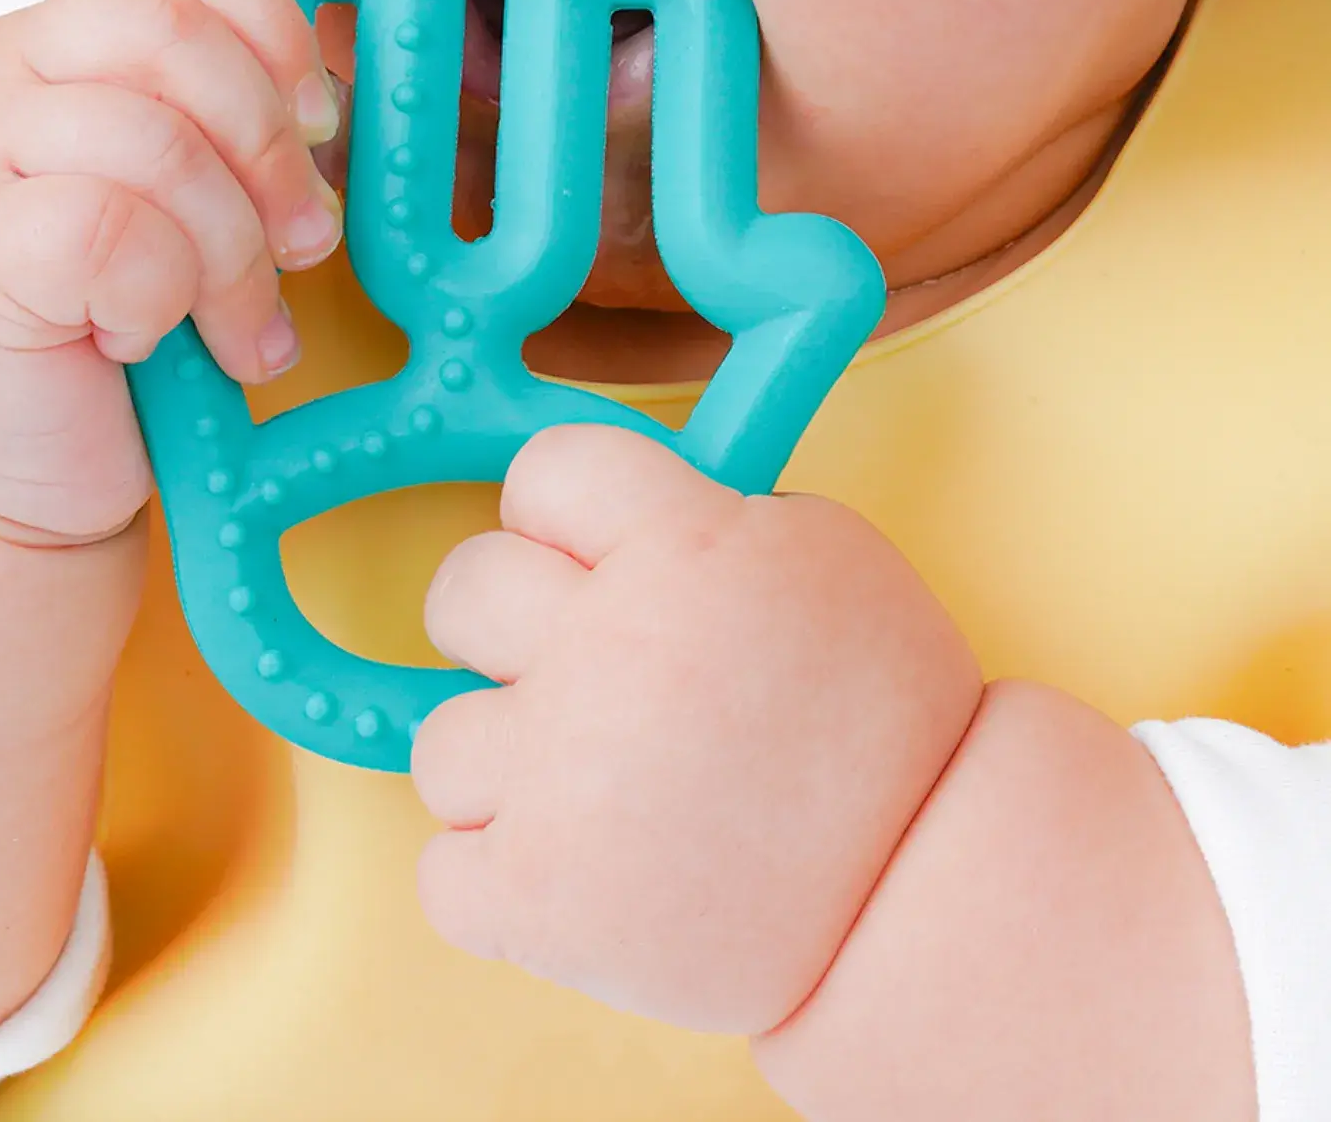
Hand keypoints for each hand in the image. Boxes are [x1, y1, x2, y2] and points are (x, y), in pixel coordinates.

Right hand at [0, 0, 344, 540]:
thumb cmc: (80, 351)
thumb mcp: (165, 218)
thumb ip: (220, 151)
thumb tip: (331, 134)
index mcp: (62, 59)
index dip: (274, 29)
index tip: (319, 126)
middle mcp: (6, 86)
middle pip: (167, 25)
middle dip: (270, 143)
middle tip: (303, 242)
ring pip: (151, 139)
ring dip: (233, 253)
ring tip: (243, 332)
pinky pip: (105, 229)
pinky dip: (158, 294)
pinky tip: (145, 342)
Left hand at [412, 425, 983, 1035]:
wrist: (922, 890)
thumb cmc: (885, 723)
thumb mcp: (829, 560)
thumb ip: (708, 518)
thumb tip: (606, 524)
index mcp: (683, 548)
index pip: (548, 468)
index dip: (554, 510)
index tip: (572, 549)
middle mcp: (604, 646)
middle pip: (465, 589)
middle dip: (505, 624)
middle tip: (570, 670)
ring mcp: (560, 775)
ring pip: (442, 741)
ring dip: (508, 768)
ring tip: (597, 796)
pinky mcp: (538, 896)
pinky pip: (443, 871)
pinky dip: (498, 882)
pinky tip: (579, 872)